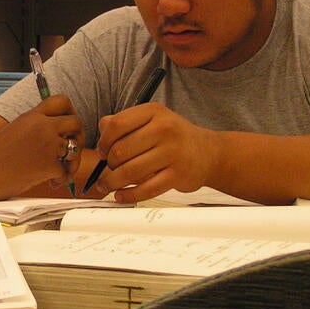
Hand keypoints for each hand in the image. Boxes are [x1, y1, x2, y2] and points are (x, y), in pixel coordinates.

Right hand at [0, 94, 83, 196]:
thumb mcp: (15, 131)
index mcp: (31, 116)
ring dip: (72, 162)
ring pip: (75, 149)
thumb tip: (56, 133)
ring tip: (61, 170)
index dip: (70, 111)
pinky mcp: (49, 165)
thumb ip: (35, 127)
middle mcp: (42, 126)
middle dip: (78, 137)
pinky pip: (66, 171)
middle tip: (70, 150)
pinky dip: (61, 179)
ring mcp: (47, 145)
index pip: (62, 100)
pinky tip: (51, 182)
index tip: (66, 125)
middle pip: (76, 122)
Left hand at [93, 102, 219, 202]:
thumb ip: (123, 123)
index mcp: (153, 112)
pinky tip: (121, 196)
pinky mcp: (178, 175)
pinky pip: (147, 189)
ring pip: (130, 171)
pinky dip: (129, 195)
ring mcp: (173, 152)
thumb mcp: (151, 120)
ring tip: (107, 186)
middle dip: (108, 164)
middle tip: (107, 170)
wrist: (209, 152)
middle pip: (121, 150)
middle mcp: (164, 129)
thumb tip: (101, 136)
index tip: (101, 152)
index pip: (116, 125)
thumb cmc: (172, 136)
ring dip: (113, 182)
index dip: (103, 141)